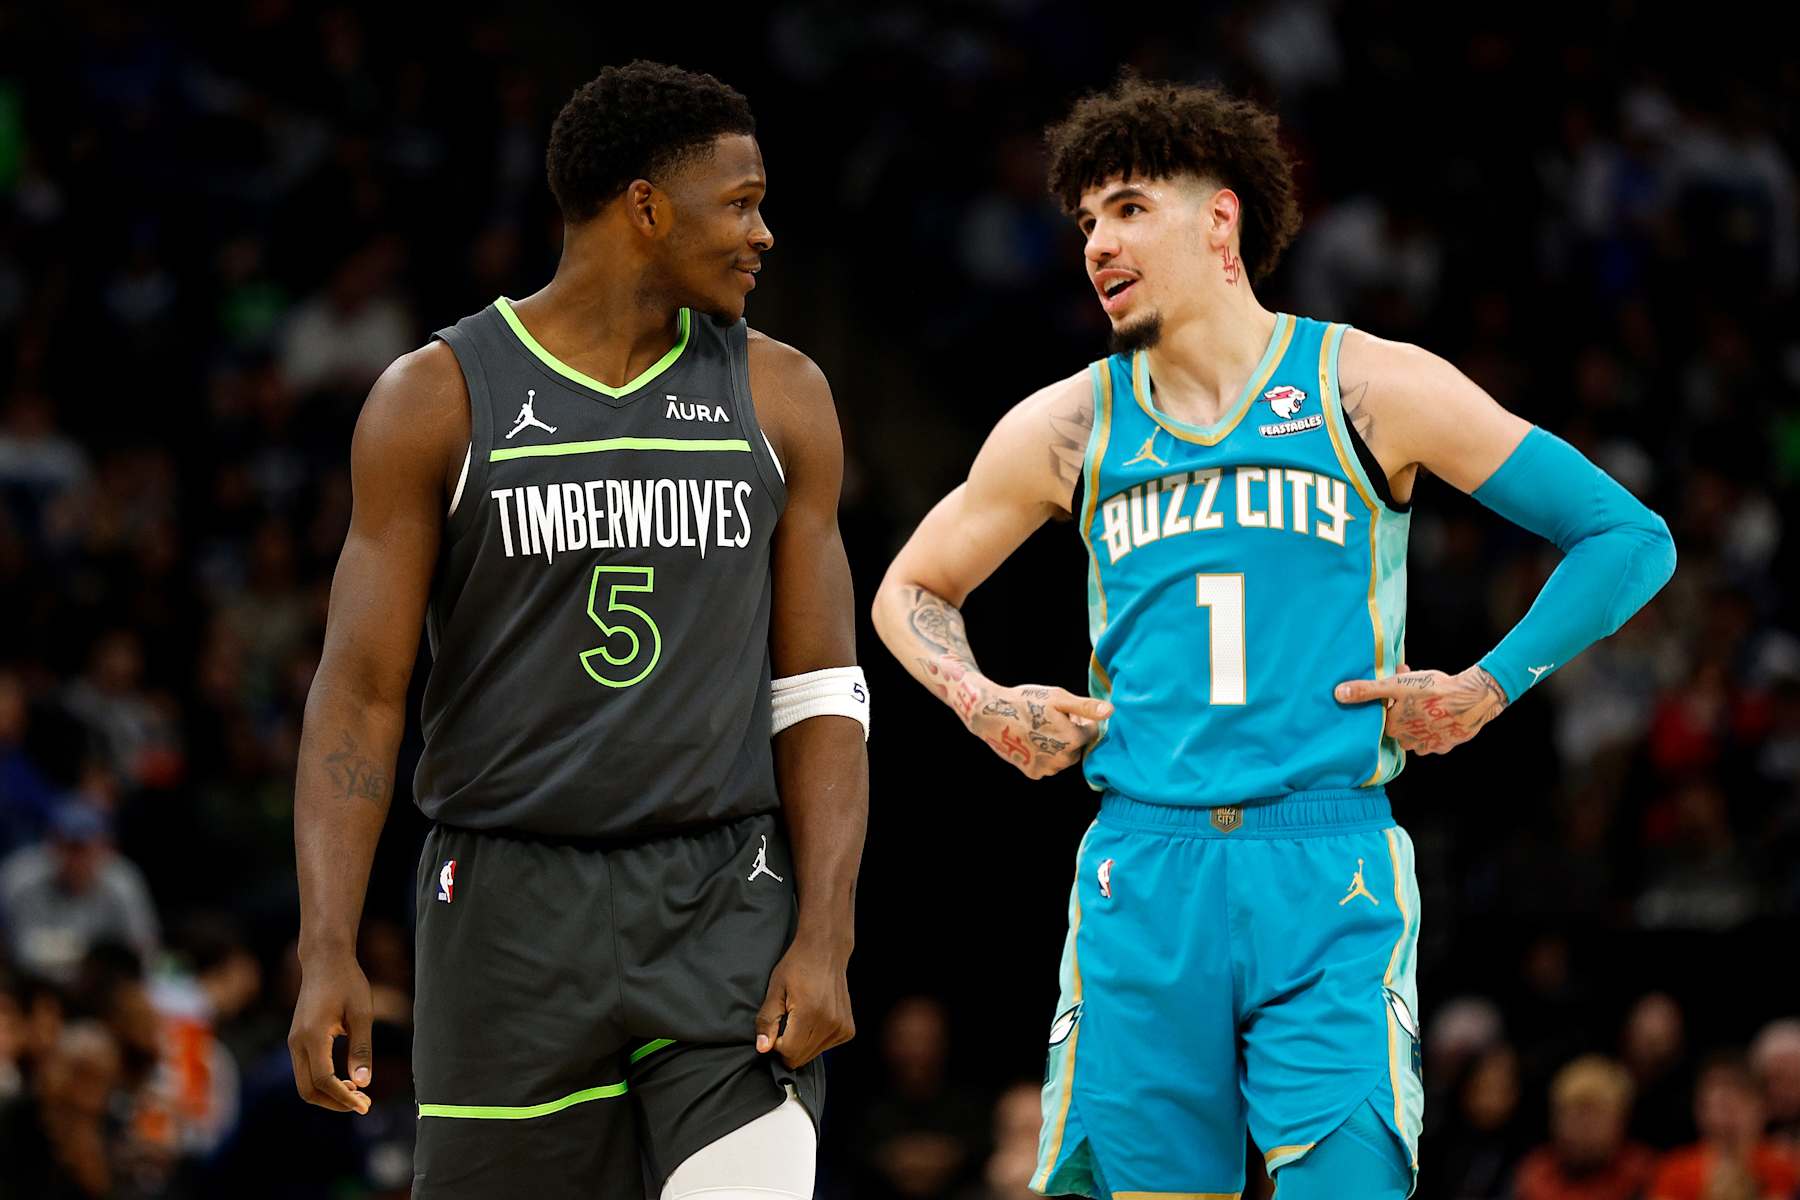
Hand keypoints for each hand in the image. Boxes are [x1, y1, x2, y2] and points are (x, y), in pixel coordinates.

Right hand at [288, 951, 373, 1113]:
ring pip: (305, 1083)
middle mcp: (297, 1043)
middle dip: (334, 1103)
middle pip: (308, 1090)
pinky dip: (323, 1083)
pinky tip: (347, 1079)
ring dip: (329, 1094)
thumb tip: (363, 1083)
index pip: (324, 1080)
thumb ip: (361, 1049)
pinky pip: (306, 1072)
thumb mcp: (362, 1013)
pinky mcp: (297, 1040)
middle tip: (364, 1104)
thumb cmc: (347, 982)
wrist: (325, 961)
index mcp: (312, 1036)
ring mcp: (293, 1042)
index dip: (344, 1097)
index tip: (366, 1105)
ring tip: (358, 1092)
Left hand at [754, 933, 853, 1068]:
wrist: (826, 950)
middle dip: (788, 1046)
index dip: (776, 1044)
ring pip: (812, 1055)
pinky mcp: (848, 1030)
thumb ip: (767, 1021)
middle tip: (786, 1020)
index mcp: (811, 1014)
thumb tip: (762, 1049)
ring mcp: (842, 1028)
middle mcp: (830, 1024)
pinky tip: (813, 1019)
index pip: (789, 1053)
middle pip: (801, 1058)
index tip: (775, 1026)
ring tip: (800, 1017)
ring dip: (801, 1044)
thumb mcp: (775, 989)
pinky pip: (825, 1047)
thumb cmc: (798, 966)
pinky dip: (815, 1040)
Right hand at [958, 679, 1111, 778]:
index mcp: (1074, 739)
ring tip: (1039, 729)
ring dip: (1057, 746)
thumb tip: (1111, 711)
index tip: (1064, 712)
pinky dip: (1043, 756)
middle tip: (1050, 719)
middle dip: (1070, 734)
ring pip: (1063, 758)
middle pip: (1078, 747)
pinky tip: (1031, 741)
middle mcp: (1064, 759)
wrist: (991, 715)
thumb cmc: (1026, 702)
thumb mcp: (1058, 698)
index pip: (1092, 731)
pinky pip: (1047, 766)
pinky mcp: (1033, 773)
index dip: (1080, 719)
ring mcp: (1048, 768)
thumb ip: (1086, 707)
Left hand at [1334, 664, 1506, 755]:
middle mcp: (1410, 741)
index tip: (1398, 690)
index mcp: (1395, 728)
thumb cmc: (1433, 689)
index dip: (1390, 703)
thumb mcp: (1395, 685)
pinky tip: (1441, 712)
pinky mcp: (1447, 744)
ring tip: (1427, 700)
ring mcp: (1430, 745)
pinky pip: (1436, 737)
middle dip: (1404, 710)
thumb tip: (1338, 694)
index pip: (1384, 719)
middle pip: (1401, 726)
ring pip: (1417, 733)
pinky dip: (1436, 725)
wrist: (1471, 698)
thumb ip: (1367, 691)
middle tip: (1413, 691)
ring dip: (1419, 718)